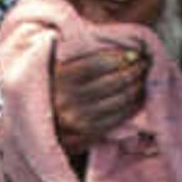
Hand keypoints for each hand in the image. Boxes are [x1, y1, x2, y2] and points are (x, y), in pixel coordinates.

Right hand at [48, 40, 155, 162]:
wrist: (37, 125)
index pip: (97, 64)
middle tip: (144, 64)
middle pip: (112, 82)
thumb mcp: (57, 66)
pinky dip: (132, 107)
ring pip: (119, 101)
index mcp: (59, 77)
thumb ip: (79, 53)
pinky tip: (138, 98)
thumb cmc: (54, 87)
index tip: (134, 54)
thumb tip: (120, 47)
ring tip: (143, 79)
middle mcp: (67, 99)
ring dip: (137, 88)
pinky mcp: (86, 135)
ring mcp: (77, 120)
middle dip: (134, 71)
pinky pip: (117, 118)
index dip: (119, 58)